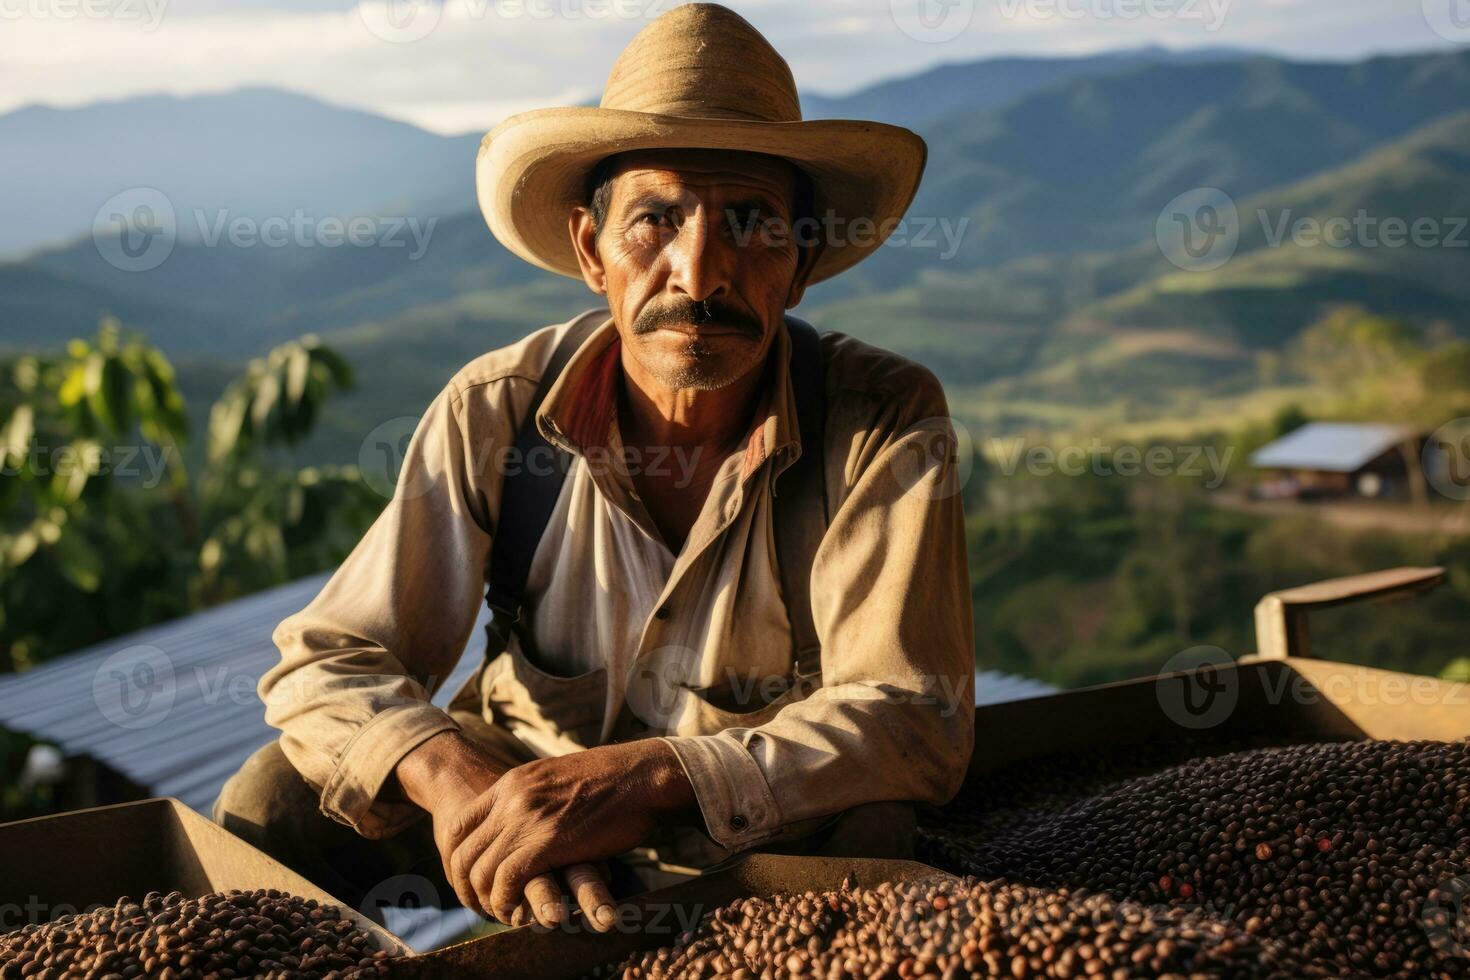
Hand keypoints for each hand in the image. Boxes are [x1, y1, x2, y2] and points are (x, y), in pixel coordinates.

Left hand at [393, 732, 607, 927]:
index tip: (470, 878)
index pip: (460, 824)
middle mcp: (511, 799)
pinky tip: (515, 912)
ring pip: (481, 870)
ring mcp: (526, 819)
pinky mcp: (547, 842)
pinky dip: (505, 902)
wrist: (641, 775)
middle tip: (479, 905)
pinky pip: (507, 881)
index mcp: (511, 782)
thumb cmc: (610, 778)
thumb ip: (532, 795)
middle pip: (463, 852)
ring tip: (499, 913)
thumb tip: (524, 815)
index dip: (458, 857)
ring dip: (486, 899)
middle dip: (465, 885)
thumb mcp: (555, 777)